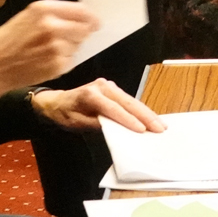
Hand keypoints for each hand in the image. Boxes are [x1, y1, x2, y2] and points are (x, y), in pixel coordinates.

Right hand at [0, 0, 97, 112]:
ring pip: (78, 45)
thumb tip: (77, 17)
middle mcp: (53, 26)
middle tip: (74, 36)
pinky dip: (64, 59)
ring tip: (50, 49)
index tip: (94, 20)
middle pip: (85, 28)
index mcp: (43, 10)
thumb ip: (51, 15)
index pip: (82, 10)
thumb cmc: (5, 41)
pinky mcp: (57, 65)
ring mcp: (57, 47)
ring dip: (71, 46)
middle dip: (83, 32)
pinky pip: (70, 59)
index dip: (91, 17)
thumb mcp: (25, 17)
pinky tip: (47, 59)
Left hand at [31, 78, 165, 133]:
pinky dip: (140, 110)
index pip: (113, 109)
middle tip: (160, 128)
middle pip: (128, 102)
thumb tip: (116, 129)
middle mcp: (102, 86)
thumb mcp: (77, 123)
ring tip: (161, 124)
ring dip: (147, 113)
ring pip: (131, 100)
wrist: (57, 102)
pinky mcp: (113, 89)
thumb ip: (96, 124)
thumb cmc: (65, 114)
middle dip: (145, 116)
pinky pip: (128, 100)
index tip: (142, 130)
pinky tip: (151, 117)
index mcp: (91, 94)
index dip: (128, 120)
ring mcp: (109, 86)